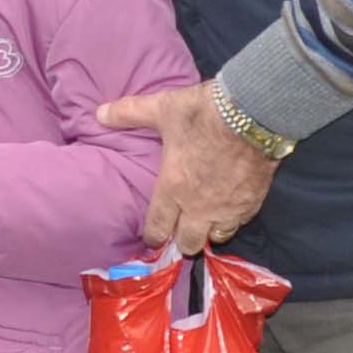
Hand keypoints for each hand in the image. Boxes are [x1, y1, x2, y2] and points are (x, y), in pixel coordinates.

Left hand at [95, 81, 277, 254]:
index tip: (153, 237)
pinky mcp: (252, 202)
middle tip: (180, 229)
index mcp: (173, 188)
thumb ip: (129, 113)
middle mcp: (199, 206)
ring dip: (209, 232)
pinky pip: (240, 223)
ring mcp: (228, 208)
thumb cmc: (204, 112)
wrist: (254, 111)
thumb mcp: (162, 109)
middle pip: (188, 243)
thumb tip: (98, 114)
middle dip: (181, 240)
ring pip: (217, 237)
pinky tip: (231, 208)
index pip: (158, 228)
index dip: (153, 237)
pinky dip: (233, 219)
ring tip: (206, 220)